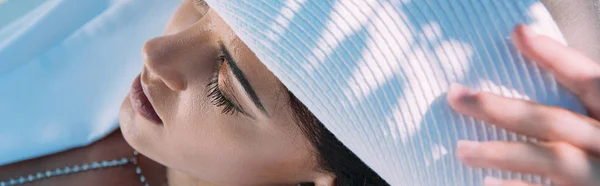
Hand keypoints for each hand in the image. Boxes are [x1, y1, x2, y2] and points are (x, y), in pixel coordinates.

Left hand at [447, 25, 599, 185]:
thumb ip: (588, 109)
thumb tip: (529, 87)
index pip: (591, 79)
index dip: (555, 56)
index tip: (517, 34)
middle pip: (554, 120)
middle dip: (501, 108)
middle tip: (456, 96)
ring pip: (552, 159)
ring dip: (502, 153)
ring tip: (461, 150)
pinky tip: (488, 184)